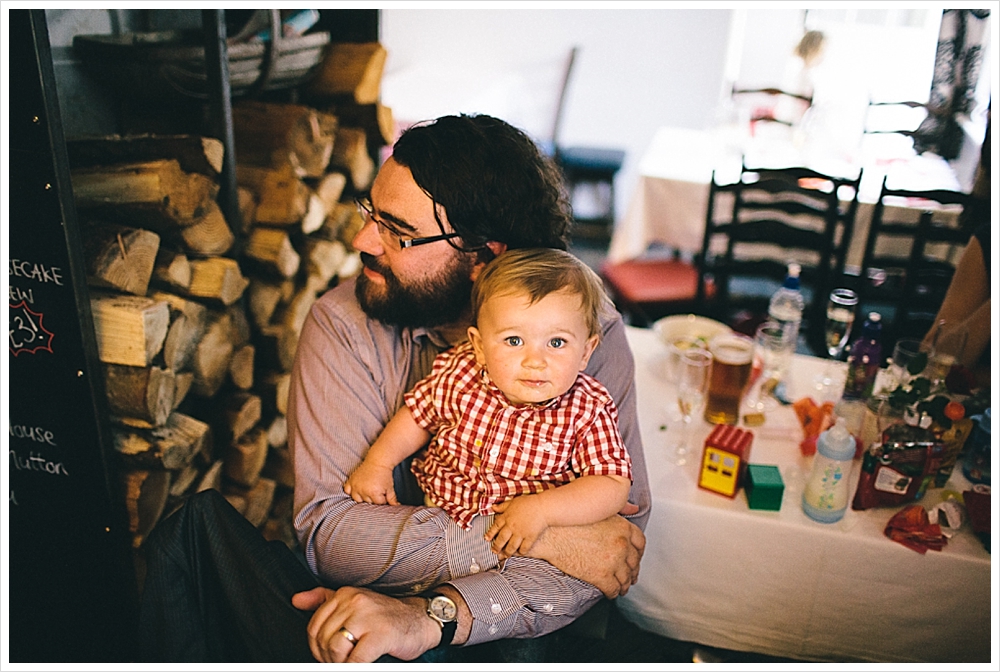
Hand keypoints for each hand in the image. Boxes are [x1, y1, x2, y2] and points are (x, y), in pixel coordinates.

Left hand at [291, 586, 439, 662]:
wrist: (421, 620)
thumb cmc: (386, 617)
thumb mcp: (354, 603)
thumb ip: (324, 600)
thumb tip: (296, 600)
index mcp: (345, 594)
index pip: (314, 626)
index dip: (317, 648)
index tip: (329, 656)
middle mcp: (354, 601)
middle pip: (323, 640)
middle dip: (328, 658)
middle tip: (342, 662)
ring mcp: (367, 616)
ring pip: (335, 649)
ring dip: (340, 664)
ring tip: (351, 663)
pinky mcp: (380, 633)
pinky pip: (355, 660)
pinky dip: (355, 667)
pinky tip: (363, 664)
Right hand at [344, 460, 398, 504]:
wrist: (378, 461)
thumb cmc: (385, 475)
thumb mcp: (390, 488)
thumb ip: (392, 499)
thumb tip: (396, 507)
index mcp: (374, 492)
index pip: (378, 503)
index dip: (383, 499)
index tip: (384, 492)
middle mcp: (363, 490)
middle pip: (368, 502)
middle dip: (374, 498)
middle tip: (377, 490)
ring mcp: (356, 486)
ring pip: (357, 499)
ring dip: (363, 497)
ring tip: (369, 490)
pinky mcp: (351, 481)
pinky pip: (347, 491)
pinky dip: (351, 492)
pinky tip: (358, 490)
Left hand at [484, 495, 547, 559]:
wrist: (543, 507)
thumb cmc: (529, 503)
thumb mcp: (513, 501)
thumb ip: (503, 506)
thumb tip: (493, 507)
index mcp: (507, 517)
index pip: (495, 527)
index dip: (490, 534)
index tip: (487, 539)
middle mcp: (512, 526)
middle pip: (501, 539)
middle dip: (497, 547)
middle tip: (494, 551)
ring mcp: (521, 533)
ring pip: (511, 546)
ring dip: (507, 552)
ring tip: (505, 556)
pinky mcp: (530, 538)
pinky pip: (524, 548)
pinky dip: (521, 552)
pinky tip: (520, 553)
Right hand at [527, 515, 644, 598]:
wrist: (549, 533)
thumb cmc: (568, 520)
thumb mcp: (599, 511)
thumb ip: (618, 512)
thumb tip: (633, 509)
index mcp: (623, 527)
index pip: (640, 543)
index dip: (638, 553)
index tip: (635, 558)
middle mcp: (622, 544)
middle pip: (634, 562)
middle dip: (632, 571)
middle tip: (629, 576)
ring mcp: (613, 561)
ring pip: (625, 579)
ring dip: (624, 585)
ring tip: (621, 587)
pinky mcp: (601, 576)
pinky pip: (613, 590)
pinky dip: (613, 593)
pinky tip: (609, 593)